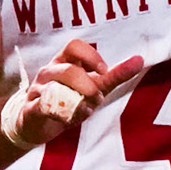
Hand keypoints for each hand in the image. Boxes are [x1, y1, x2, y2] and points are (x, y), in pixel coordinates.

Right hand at [7, 39, 144, 148]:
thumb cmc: (67, 100)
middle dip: (87, 84)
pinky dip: (58, 112)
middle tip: (97, 97)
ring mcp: (38, 90)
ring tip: (86, 109)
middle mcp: (48, 72)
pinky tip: (68, 117)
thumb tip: (139, 59)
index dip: (91, 56)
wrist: (35, 124)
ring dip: (76, 99)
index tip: (103, 70)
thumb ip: (114, 75)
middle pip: (68, 69)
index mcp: (63, 62)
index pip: (74, 46)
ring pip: (55, 88)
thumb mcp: (93, 87)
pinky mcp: (31, 109)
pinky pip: (43, 107)